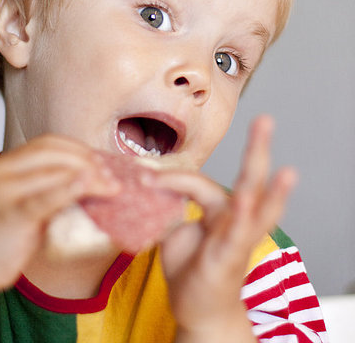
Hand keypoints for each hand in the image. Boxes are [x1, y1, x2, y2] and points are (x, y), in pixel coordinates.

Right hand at [0, 134, 119, 297]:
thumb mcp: (23, 201)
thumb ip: (48, 186)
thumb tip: (92, 177)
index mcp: (3, 163)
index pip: (47, 143)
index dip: (79, 149)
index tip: (102, 160)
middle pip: (53, 153)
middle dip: (88, 161)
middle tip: (113, 176)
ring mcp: (1, 191)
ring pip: (53, 172)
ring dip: (89, 177)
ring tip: (111, 187)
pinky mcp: (9, 215)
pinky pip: (44, 198)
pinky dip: (69, 189)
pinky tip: (87, 186)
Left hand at [153, 115, 296, 341]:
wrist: (197, 310)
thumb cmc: (192, 267)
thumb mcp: (174, 230)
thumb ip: (166, 206)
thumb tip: (144, 186)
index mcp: (221, 208)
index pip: (198, 182)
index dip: (171, 178)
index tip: (144, 179)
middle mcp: (235, 217)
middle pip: (250, 178)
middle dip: (257, 149)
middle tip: (265, 120)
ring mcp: (237, 236)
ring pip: (253, 204)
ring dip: (267, 186)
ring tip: (285, 169)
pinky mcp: (230, 256)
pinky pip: (237, 233)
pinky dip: (241, 215)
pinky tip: (245, 199)